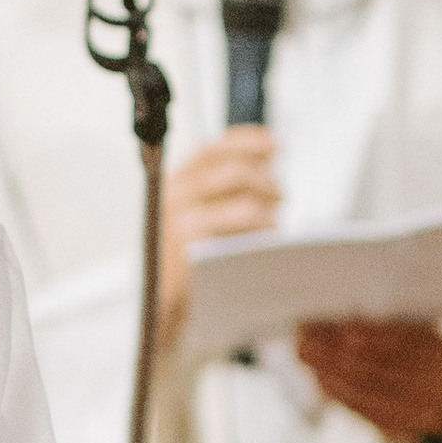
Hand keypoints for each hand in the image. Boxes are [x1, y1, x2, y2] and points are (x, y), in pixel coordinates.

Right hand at [156, 129, 278, 341]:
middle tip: (282, 196)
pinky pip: (244, 242)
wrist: (159, 300)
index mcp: (176, 182)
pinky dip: (262, 240)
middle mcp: (176, 198)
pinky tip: (268, 245)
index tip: (275, 144)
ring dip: (270, 214)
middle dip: (269, 182)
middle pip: (237, 174)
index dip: (247, 142)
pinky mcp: (197, 257)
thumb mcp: (194, 210)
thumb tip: (267, 158)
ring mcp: (184, 227)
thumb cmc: (185, 253)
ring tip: (274, 227)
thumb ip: (220, 186)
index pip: (213, 149)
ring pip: (247, 207)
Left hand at [295, 318, 441, 441]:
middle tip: (306, 341)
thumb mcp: (417, 330)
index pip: (401, 341)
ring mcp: (417, 411)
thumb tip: (336, 320)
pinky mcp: (399, 429)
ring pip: (366, 392)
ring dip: (330, 373)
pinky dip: (339, 394)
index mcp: (440, 350)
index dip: (369, 335)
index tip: (339, 328)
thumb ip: (387, 324)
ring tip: (307, 357)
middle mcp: (433, 383)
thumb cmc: (421, 351)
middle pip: (376, 367)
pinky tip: (320, 379)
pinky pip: (363, 412)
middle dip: (335, 353)